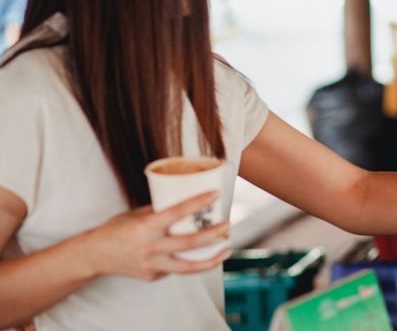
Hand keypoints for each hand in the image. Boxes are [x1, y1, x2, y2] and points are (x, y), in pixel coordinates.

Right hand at [80, 191, 229, 280]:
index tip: (215, 194)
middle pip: (190, 243)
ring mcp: (152, 264)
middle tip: (228, 225)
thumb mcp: (136, 214)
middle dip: (214, 234)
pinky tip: (198, 255)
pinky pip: (175, 268)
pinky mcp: (152, 276)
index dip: (198, 203)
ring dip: (211, 259)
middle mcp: (150, 247)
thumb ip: (160, 210)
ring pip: (188, 266)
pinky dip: (188, 261)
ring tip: (225, 251)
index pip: (177, 212)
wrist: (94, 255)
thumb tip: (186, 202)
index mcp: (146, 226)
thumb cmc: (115, 230)